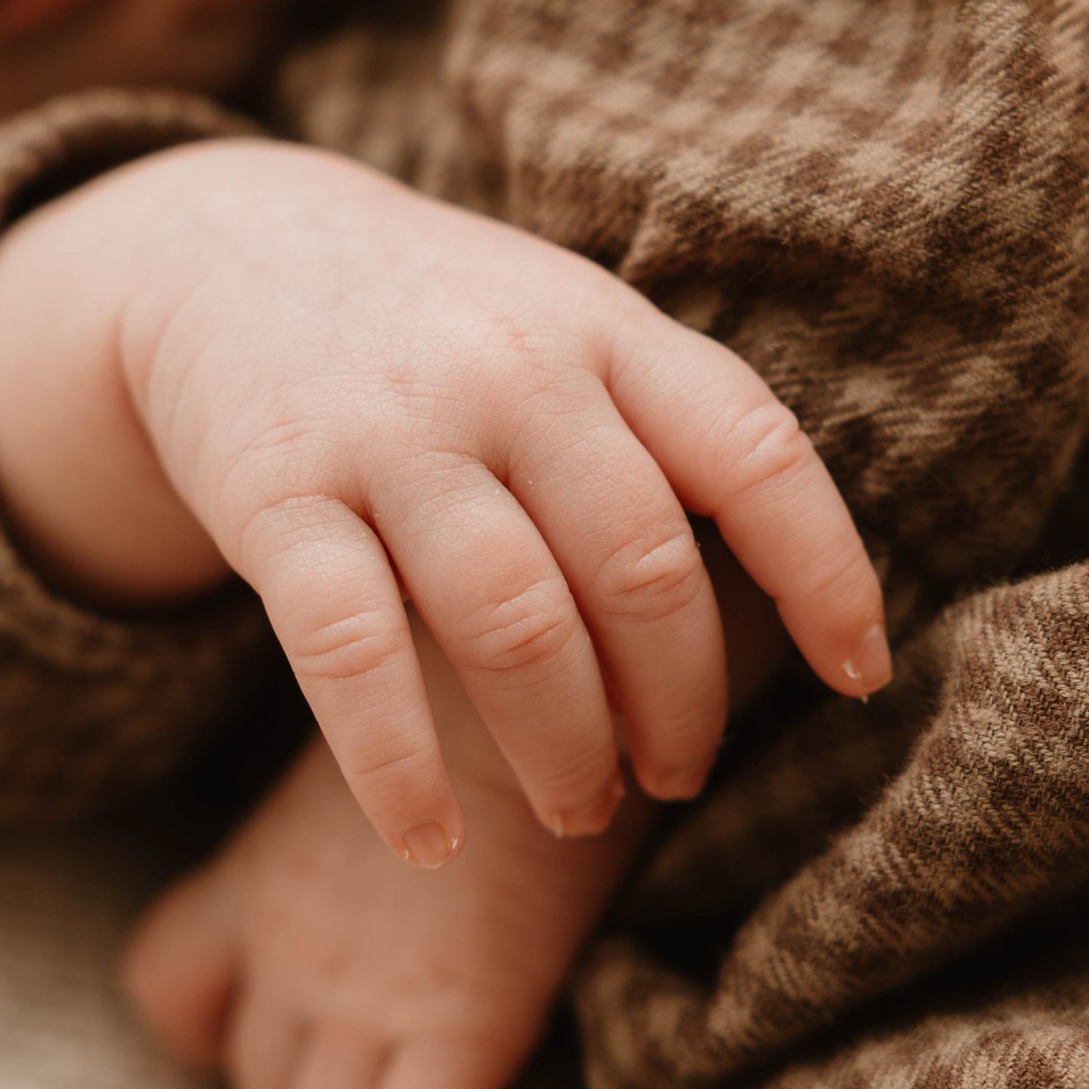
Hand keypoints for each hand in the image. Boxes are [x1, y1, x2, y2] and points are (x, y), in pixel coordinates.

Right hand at [0, 140, 887, 863]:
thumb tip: (812, 597)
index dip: (826, 577)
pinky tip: (432, 841)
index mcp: (608, 332)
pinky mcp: (275, 497)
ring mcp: (391, 433)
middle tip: (675, 779)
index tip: (859, 678)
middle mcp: (512, 372)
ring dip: (565, 751)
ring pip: (515, 625)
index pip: (755, 456)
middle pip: (641, 571)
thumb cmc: (447, 331)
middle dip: (679, 706)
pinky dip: (400, 768)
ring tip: (579, 809)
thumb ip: (669, 429)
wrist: (229, 247)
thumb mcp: (569, 328)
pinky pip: (352, 654)